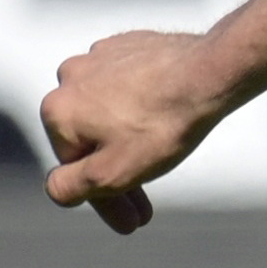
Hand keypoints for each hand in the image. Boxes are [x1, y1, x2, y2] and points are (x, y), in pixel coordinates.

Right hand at [37, 27, 223, 228]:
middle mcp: (69, 78)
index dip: (107, 201)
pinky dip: (145, 107)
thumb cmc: (163, 124)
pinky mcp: (131, 45)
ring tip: (164, 154)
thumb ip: (72, 187)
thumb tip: (55, 188)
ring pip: (111, 112)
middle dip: (121, 175)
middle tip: (148, 206)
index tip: (133, 222)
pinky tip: (168, 119)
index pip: (76, 170)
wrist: (211, 72)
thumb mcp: (112, 173)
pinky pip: (131, 86)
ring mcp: (100, 57)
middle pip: (93, 139)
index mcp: (56, 110)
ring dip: (131, 139)